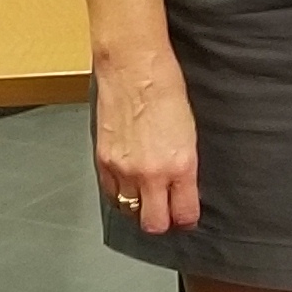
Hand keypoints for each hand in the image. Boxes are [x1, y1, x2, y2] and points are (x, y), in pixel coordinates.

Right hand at [94, 52, 200, 236]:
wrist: (133, 66)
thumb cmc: (166, 89)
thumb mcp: (189, 133)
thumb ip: (184, 167)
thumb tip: (181, 189)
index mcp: (180, 165)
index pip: (184, 215)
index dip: (186, 220)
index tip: (186, 216)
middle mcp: (151, 173)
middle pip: (153, 224)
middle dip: (161, 223)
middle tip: (165, 212)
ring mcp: (123, 169)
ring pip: (129, 211)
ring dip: (138, 207)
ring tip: (145, 195)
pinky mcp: (103, 161)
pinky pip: (110, 193)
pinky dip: (119, 193)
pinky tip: (127, 182)